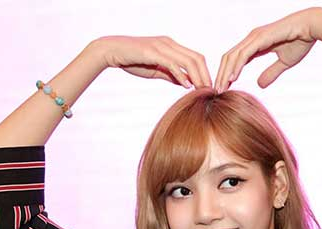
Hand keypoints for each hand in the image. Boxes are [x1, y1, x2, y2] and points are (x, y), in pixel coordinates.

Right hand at [96, 35, 211, 88]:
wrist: (112, 51)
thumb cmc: (132, 60)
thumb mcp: (155, 70)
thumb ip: (170, 75)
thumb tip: (184, 83)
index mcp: (171, 46)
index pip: (196, 58)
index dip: (205, 73)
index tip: (208, 88)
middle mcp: (169, 43)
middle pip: (197, 58)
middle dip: (205, 76)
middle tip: (209, 92)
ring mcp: (162, 46)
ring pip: (188, 61)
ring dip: (197, 77)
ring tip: (201, 91)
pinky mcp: (153, 52)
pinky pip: (173, 64)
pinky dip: (182, 76)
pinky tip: (186, 87)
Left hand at [215, 8, 321, 91]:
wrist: (312, 28)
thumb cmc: (300, 41)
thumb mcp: (283, 63)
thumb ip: (271, 73)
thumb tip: (259, 85)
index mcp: (255, 44)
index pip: (234, 60)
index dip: (227, 74)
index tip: (223, 89)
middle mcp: (251, 39)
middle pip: (229, 58)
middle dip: (221, 75)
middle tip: (216, 92)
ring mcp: (254, 37)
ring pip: (232, 56)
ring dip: (225, 73)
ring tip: (220, 89)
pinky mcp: (260, 38)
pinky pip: (243, 54)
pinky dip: (236, 66)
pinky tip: (232, 79)